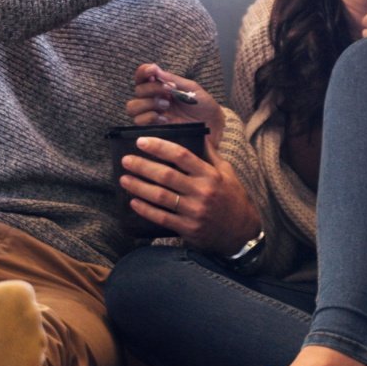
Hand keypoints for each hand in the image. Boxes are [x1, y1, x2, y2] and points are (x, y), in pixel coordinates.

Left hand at [119, 136, 260, 254]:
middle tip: (127, 160)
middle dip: (142, 166)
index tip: (141, 141)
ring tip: (124, 179)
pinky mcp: (188, 228)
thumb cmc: (233, 198)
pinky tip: (134, 202)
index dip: (159, 147)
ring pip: (160, 196)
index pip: (181, 155)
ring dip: (139, 186)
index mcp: (210, 175)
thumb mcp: (227, 173)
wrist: (241, 232)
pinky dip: (145, 209)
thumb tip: (200, 133)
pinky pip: (162, 217)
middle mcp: (202, 191)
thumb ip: (211, 154)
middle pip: (166, 175)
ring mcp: (194, 211)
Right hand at [126, 62, 224, 149]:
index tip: (152, 71)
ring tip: (167, 105)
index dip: (143, 72)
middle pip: (138, 90)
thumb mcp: (192, 88)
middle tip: (169, 91)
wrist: (212, 126)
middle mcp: (153, 99)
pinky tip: (164, 118)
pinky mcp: (153, 129)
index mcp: (161, 87)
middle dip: (152, 88)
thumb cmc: (204, 106)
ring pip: (133, 106)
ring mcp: (152, 114)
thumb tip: (155, 70)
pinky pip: (138, 121)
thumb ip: (173, 79)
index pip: (142, 77)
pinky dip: (149, 117)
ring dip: (149, 103)